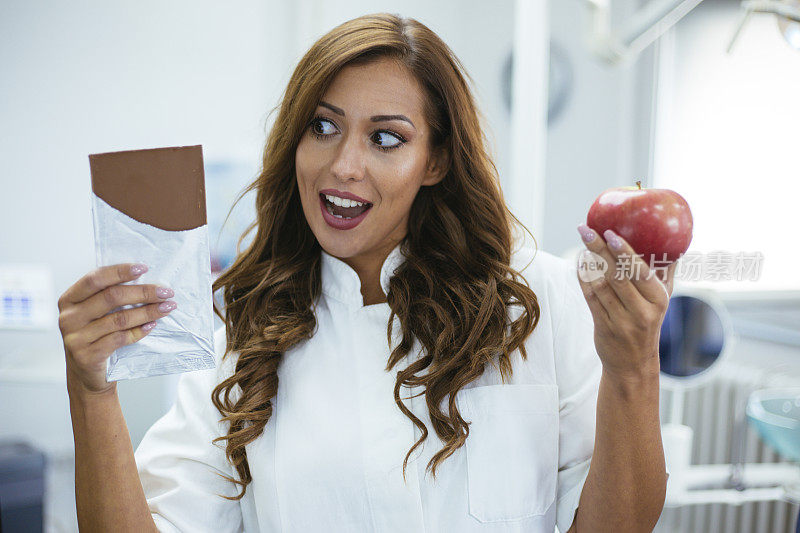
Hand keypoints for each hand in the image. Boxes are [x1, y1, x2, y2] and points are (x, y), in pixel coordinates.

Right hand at [58, 263, 176, 394]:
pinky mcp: (87, 356)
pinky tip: (152, 325)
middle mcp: (69, 317)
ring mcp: (75, 338)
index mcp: (69, 299)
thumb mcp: (96, 314)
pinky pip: (120, 338)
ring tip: (167, 307)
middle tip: (166, 292)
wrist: (88, 375)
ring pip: (119, 318)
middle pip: (111, 297)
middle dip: (143, 292)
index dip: (120, 272)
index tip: (144, 268)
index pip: (95, 278)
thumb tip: (146, 278)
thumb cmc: (96, 337)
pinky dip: (140, 331)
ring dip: (148, 311)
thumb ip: (109, 297)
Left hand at [575, 224, 676, 378]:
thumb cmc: (649, 322)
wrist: (633, 364)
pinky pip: (590, 297)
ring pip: (600, 285)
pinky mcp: (603, 326)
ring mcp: (620, 320)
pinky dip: (583, 278)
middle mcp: (641, 310)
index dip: (624, 252)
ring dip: (588, 262)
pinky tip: (580, 262)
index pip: (640, 271)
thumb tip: (673, 241)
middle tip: (586, 230)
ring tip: (583, 243)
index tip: (611, 233)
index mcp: (658, 299)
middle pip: (617, 274)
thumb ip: (665, 273)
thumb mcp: (663, 300)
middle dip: (599, 249)